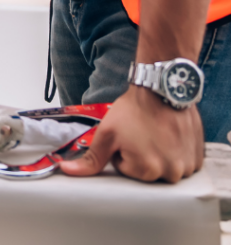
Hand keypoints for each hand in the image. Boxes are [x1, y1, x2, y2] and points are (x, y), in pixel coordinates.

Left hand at [60, 87, 203, 181]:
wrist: (160, 89)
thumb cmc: (133, 110)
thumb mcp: (106, 133)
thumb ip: (90, 158)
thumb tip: (66, 170)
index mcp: (147, 171)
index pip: (126, 169)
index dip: (122, 151)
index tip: (127, 136)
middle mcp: (171, 173)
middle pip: (146, 171)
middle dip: (140, 154)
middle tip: (140, 133)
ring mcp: (187, 166)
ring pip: (165, 167)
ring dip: (159, 153)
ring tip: (155, 132)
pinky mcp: (198, 157)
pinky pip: (183, 162)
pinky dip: (175, 151)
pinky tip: (169, 135)